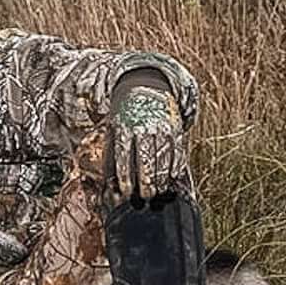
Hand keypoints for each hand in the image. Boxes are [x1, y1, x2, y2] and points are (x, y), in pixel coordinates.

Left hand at [109, 85, 185, 201]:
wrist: (144, 89)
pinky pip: (177, 152)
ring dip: (161, 179)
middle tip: (145, 196)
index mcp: (124, 129)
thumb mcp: (113, 128)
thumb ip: (111, 152)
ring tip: (157, 192)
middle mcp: (143, 129)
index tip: (126, 192)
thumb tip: (108, 181)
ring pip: (163, 159)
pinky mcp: (175, 129)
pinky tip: (171, 179)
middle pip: (146, 161)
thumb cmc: (125, 116)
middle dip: (145, 182)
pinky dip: (175, 167)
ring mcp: (161, 129)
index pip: (124, 157)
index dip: (125, 176)